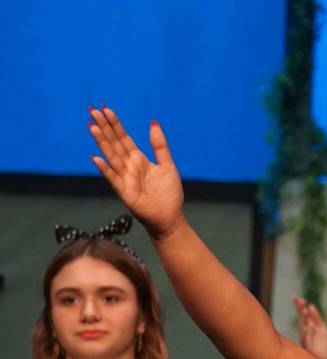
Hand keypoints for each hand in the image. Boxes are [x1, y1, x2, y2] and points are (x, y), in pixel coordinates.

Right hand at [88, 106, 183, 237]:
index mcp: (138, 159)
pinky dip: (105, 169)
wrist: (171, 217)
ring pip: (111, 157)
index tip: (105, 108)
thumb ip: (159, 145)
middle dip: (104, 127)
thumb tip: (153, 122)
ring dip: (101, 142)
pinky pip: (113, 179)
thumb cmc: (169, 193)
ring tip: (92, 127)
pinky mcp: (125, 192)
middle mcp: (128, 166)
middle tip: (92, 110)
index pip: (123, 138)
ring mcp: (125, 179)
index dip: (115, 124)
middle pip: (114, 143)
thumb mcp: (167, 165)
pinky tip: (96, 158)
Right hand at [292, 296, 326, 358]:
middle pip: (302, 319)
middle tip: (297, 299)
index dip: (300, 306)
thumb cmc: (323, 348)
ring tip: (305, 309)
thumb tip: (310, 306)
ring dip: (304, 319)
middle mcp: (306, 333)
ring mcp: (307, 340)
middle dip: (300, 309)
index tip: (296, 297)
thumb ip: (316, 318)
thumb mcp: (322, 330)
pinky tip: (306, 328)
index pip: (304, 314)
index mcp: (309, 327)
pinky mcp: (310, 348)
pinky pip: (307, 340)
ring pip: (304, 328)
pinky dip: (306, 334)